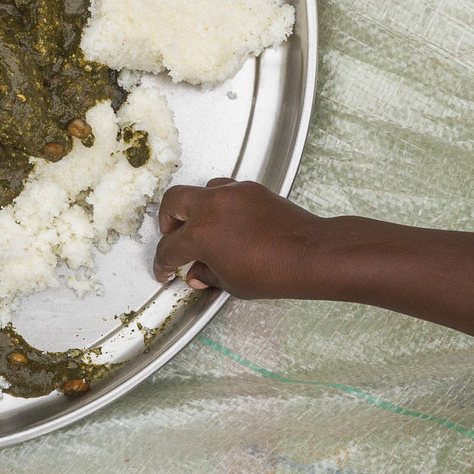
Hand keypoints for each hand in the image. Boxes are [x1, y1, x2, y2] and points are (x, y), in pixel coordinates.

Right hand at [152, 178, 324, 297]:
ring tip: (203, 226)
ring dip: (195, 208)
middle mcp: (211, 207)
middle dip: (167, 220)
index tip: (165, 270)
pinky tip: (230, 220)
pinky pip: (226, 190)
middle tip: (172, 236)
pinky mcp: (250, 189)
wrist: (310, 254)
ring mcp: (231, 193)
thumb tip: (198, 274)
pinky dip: (221, 204)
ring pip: (200, 191)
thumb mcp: (233, 284)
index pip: (169, 248)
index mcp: (200, 234)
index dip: (163, 263)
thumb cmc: (275, 271)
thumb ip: (208, 275)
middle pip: (172, 202)